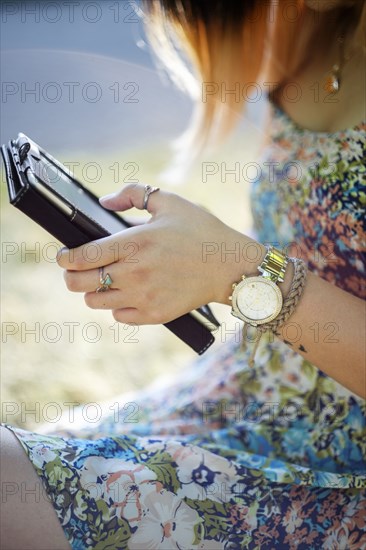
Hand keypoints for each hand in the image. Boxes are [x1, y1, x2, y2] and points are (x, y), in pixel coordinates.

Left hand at [57, 183, 265, 324]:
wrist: (229, 266)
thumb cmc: (201, 231)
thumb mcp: (169, 201)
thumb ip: (133, 194)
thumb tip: (105, 201)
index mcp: (133, 243)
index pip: (82, 256)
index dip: (65, 258)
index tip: (63, 256)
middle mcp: (133, 273)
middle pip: (80, 283)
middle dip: (72, 276)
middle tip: (77, 270)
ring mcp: (143, 297)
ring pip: (95, 301)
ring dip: (94, 291)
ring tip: (106, 281)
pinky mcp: (154, 315)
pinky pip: (119, 315)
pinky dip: (117, 306)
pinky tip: (128, 294)